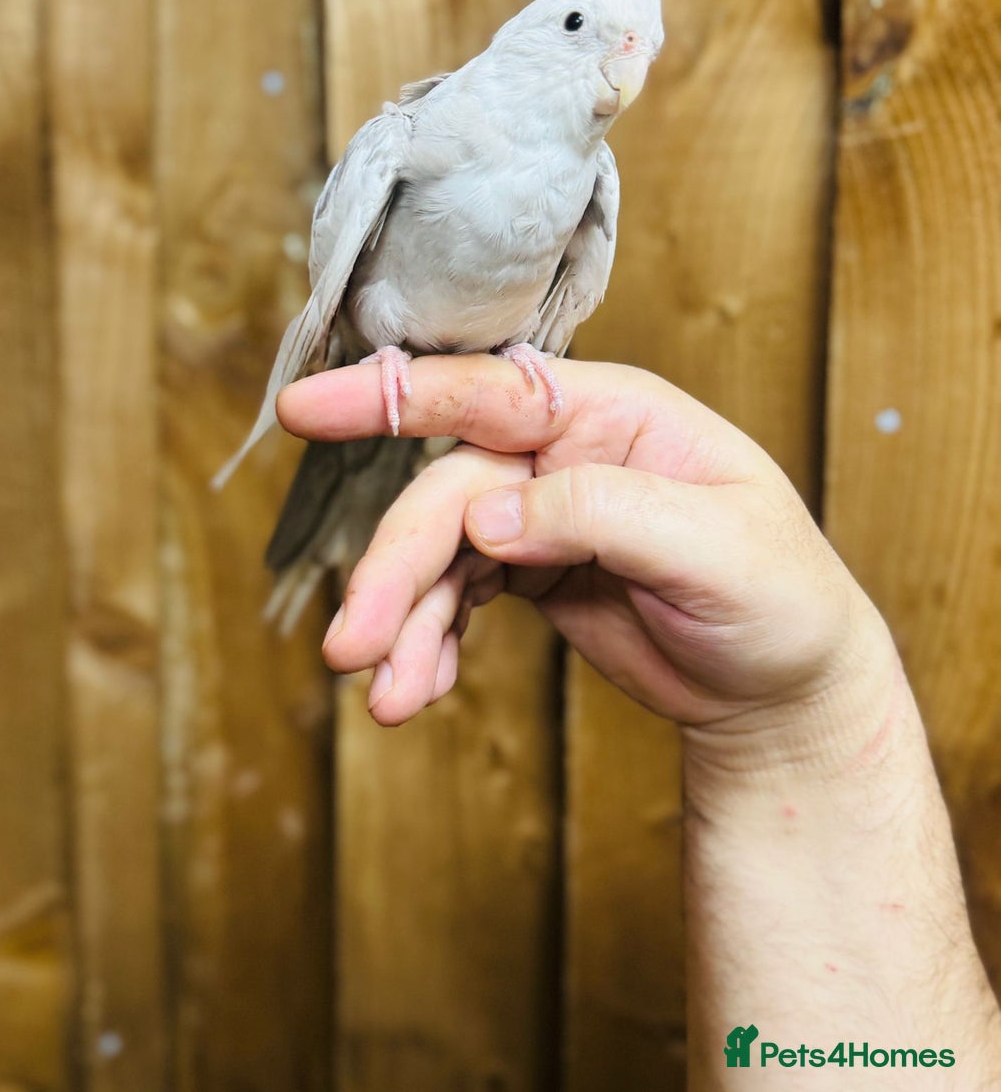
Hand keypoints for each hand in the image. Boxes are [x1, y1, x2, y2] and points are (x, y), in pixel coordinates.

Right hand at [278, 355, 894, 759]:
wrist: (786, 692)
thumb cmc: (782, 602)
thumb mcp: (719, 551)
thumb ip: (606, 515)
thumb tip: (487, 516)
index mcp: (612, 414)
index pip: (488, 393)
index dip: (392, 397)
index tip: (305, 408)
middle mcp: (565, 454)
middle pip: (447, 495)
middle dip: (394, 570)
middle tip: (352, 648)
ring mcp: (542, 515)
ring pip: (438, 555)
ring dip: (403, 624)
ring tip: (389, 699)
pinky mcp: (530, 573)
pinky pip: (454, 599)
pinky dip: (428, 644)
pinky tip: (420, 690)